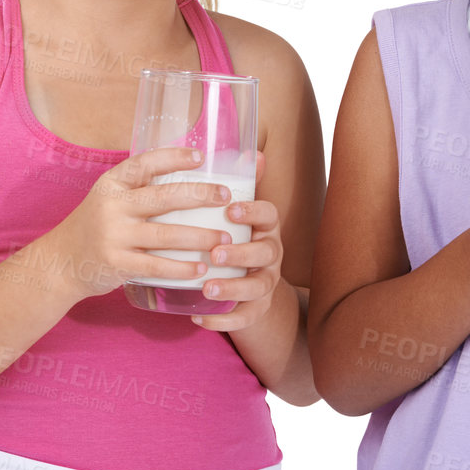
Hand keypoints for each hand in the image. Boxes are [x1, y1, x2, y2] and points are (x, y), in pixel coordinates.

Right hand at [50, 146, 235, 301]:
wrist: (60, 263)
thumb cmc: (95, 228)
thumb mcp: (109, 200)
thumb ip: (139, 191)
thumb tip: (189, 183)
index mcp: (112, 184)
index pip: (145, 163)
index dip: (174, 157)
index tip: (201, 157)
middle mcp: (112, 206)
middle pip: (164, 197)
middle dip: (200, 195)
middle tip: (226, 197)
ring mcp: (113, 235)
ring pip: (166, 234)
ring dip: (200, 236)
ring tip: (226, 237)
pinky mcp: (116, 263)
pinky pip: (156, 266)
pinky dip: (181, 268)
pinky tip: (201, 268)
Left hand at [191, 151, 281, 332]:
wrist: (248, 283)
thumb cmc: (233, 236)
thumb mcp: (234, 211)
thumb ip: (234, 184)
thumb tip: (248, 150)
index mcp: (264, 227)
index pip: (269, 215)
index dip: (254, 212)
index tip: (231, 209)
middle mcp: (270, 254)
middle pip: (266, 253)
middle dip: (242, 253)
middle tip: (215, 253)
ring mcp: (266, 283)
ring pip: (258, 288)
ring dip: (233, 288)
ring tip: (207, 288)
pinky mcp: (255, 310)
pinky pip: (245, 318)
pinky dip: (223, 320)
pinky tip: (199, 318)